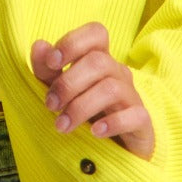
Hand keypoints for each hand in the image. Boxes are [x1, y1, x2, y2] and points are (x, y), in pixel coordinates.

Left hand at [30, 23, 154, 160]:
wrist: (115, 148)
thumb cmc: (85, 113)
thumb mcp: (60, 90)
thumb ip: (47, 70)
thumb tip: (39, 45)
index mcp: (99, 60)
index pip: (96, 33)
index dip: (73, 42)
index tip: (51, 62)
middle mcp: (118, 73)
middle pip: (98, 62)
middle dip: (68, 83)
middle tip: (50, 105)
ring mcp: (132, 96)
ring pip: (111, 88)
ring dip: (80, 107)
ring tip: (62, 126)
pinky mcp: (142, 122)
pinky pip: (135, 115)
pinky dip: (113, 123)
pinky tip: (94, 132)